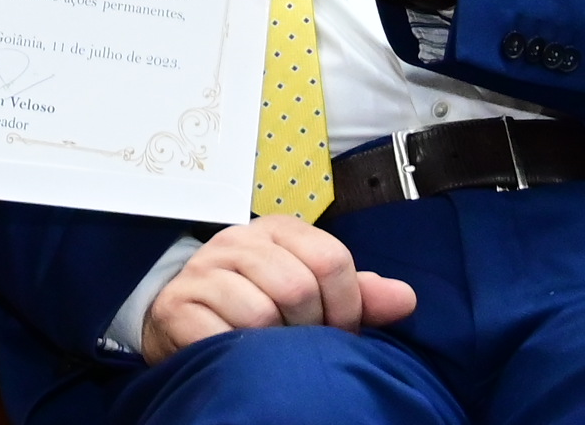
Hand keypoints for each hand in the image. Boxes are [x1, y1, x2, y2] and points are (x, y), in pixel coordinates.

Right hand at [139, 219, 417, 362]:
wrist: (181, 314)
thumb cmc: (257, 302)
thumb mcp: (310, 291)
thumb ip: (357, 294)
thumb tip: (406, 298)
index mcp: (278, 230)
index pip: (332, 260)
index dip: (346, 306)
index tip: (337, 330)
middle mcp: (238, 240)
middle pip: (298, 287)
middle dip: (308, 329)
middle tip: (299, 344)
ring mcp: (204, 271)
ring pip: (260, 313)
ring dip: (273, 345)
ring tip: (268, 349)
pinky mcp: (177, 306)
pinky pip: (219, 335)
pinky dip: (237, 353)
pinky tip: (236, 354)